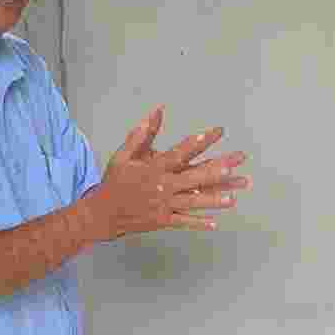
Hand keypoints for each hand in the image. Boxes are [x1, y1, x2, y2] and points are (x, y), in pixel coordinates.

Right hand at [92, 105, 250, 237]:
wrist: (102, 213)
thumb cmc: (115, 181)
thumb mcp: (124, 155)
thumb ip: (141, 133)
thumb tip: (157, 111)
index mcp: (153, 169)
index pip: (177, 154)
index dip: (194, 144)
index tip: (210, 134)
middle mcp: (161, 186)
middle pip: (190, 178)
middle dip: (211, 173)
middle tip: (230, 168)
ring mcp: (163, 205)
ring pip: (192, 202)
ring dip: (213, 200)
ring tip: (232, 198)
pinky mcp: (162, 220)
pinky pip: (183, 222)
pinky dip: (198, 223)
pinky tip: (215, 224)